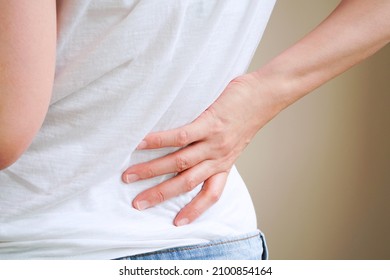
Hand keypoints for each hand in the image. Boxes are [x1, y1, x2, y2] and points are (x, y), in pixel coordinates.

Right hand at [122, 72, 281, 225]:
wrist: (266, 95)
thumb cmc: (249, 115)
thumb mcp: (236, 140)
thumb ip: (217, 150)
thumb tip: (196, 151)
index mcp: (225, 163)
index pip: (211, 193)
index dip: (195, 210)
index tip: (178, 223)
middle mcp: (219, 158)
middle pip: (186, 183)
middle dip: (160, 195)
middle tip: (137, 204)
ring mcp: (214, 142)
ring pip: (180, 162)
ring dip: (152, 171)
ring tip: (130, 175)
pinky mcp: (210, 124)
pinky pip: (181, 136)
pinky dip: (159, 141)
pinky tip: (141, 143)